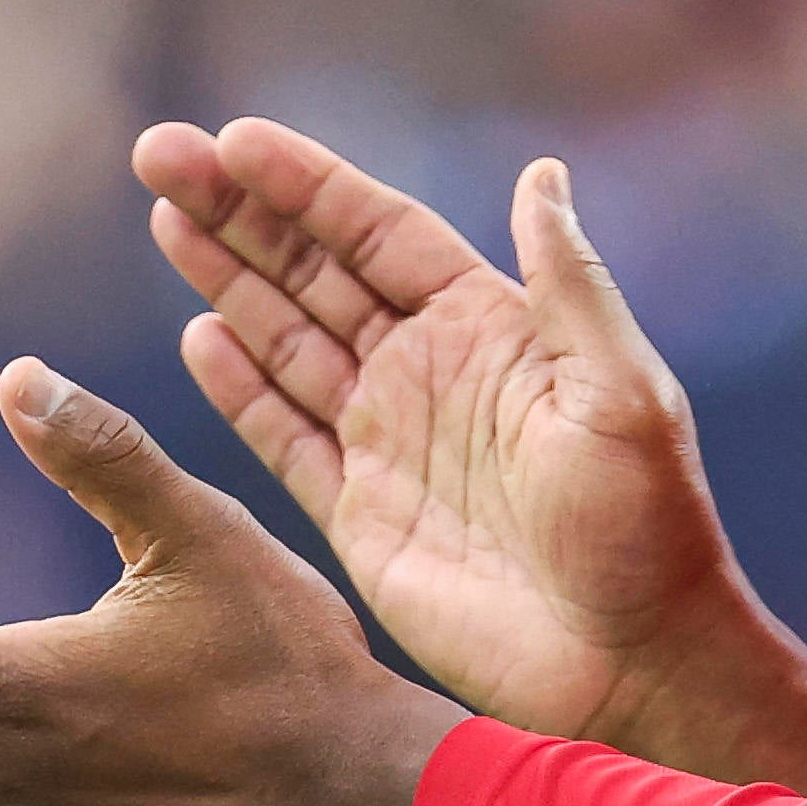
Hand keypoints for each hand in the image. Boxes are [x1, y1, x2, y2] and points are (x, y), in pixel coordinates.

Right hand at [136, 120, 806, 790]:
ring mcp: (390, 442)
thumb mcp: (623, 392)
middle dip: (240, 212)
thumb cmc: (647, 526)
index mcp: (491, 328)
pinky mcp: (360, 516)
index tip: (233, 142)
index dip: (307, 186)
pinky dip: (241, 387)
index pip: (380, 232)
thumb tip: (539, 172)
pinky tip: (199, 335)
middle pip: (315, 270)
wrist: (630, 663)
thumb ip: (569, 284)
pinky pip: (285, 437)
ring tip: (164, 217)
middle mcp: (431, 372)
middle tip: (159, 154)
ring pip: (287, 340)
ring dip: (226, 279)